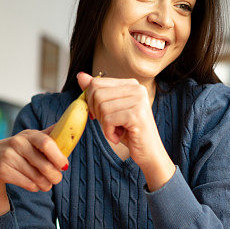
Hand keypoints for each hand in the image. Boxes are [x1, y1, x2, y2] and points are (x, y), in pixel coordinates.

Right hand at [0, 126, 67, 216]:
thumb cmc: (16, 151)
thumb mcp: (30, 140)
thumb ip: (48, 136)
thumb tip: (68, 127)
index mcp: (29, 135)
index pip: (46, 143)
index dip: (58, 156)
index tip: (64, 166)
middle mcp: (17, 143)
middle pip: (44, 164)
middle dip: (54, 175)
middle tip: (57, 179)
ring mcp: (8, 156)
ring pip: (36, 177)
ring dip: (45, 184)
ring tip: (46, 184)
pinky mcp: (2, 170)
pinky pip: (27, 183)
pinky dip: (34, 187)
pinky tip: (34, 185)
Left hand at [77, 72, 174, 189]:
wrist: (149, 152)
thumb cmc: (129, 132)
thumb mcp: (110, 110)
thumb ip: (96, 92)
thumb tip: (80, 76)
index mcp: (131, 84)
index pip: (96, 83)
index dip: (91, 101)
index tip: (100, 115)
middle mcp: (137, 88)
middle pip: (97, 94)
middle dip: (97, 113)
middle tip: (110, 124)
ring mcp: (138, 100)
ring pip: (102, 107)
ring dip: (104, 125)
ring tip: (117, 130)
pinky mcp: (136, 114)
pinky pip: (108, 120)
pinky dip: (108, 132)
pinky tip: (119, 136)